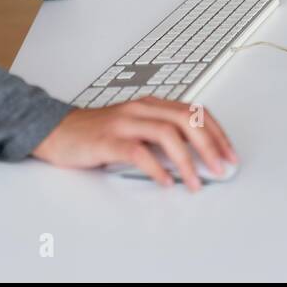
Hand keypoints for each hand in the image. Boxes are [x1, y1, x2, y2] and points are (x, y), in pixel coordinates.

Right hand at [31, 97, 238, 191]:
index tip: (229, 154)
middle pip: (187, 119)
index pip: (195, 112)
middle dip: (210, 145)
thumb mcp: (135, 128)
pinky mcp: (108, 140)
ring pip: (167, 134)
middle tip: (221, 168)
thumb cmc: (96, 133)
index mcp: (152, 104)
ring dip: (187, 161)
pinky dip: (157, 169)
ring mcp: (125, 122)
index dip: (217, 132)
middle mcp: (142, 108)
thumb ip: (161, 139)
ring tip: (196, 182)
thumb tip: (196, 161)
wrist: (56, 131)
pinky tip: (166, 182)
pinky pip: (139, 153)